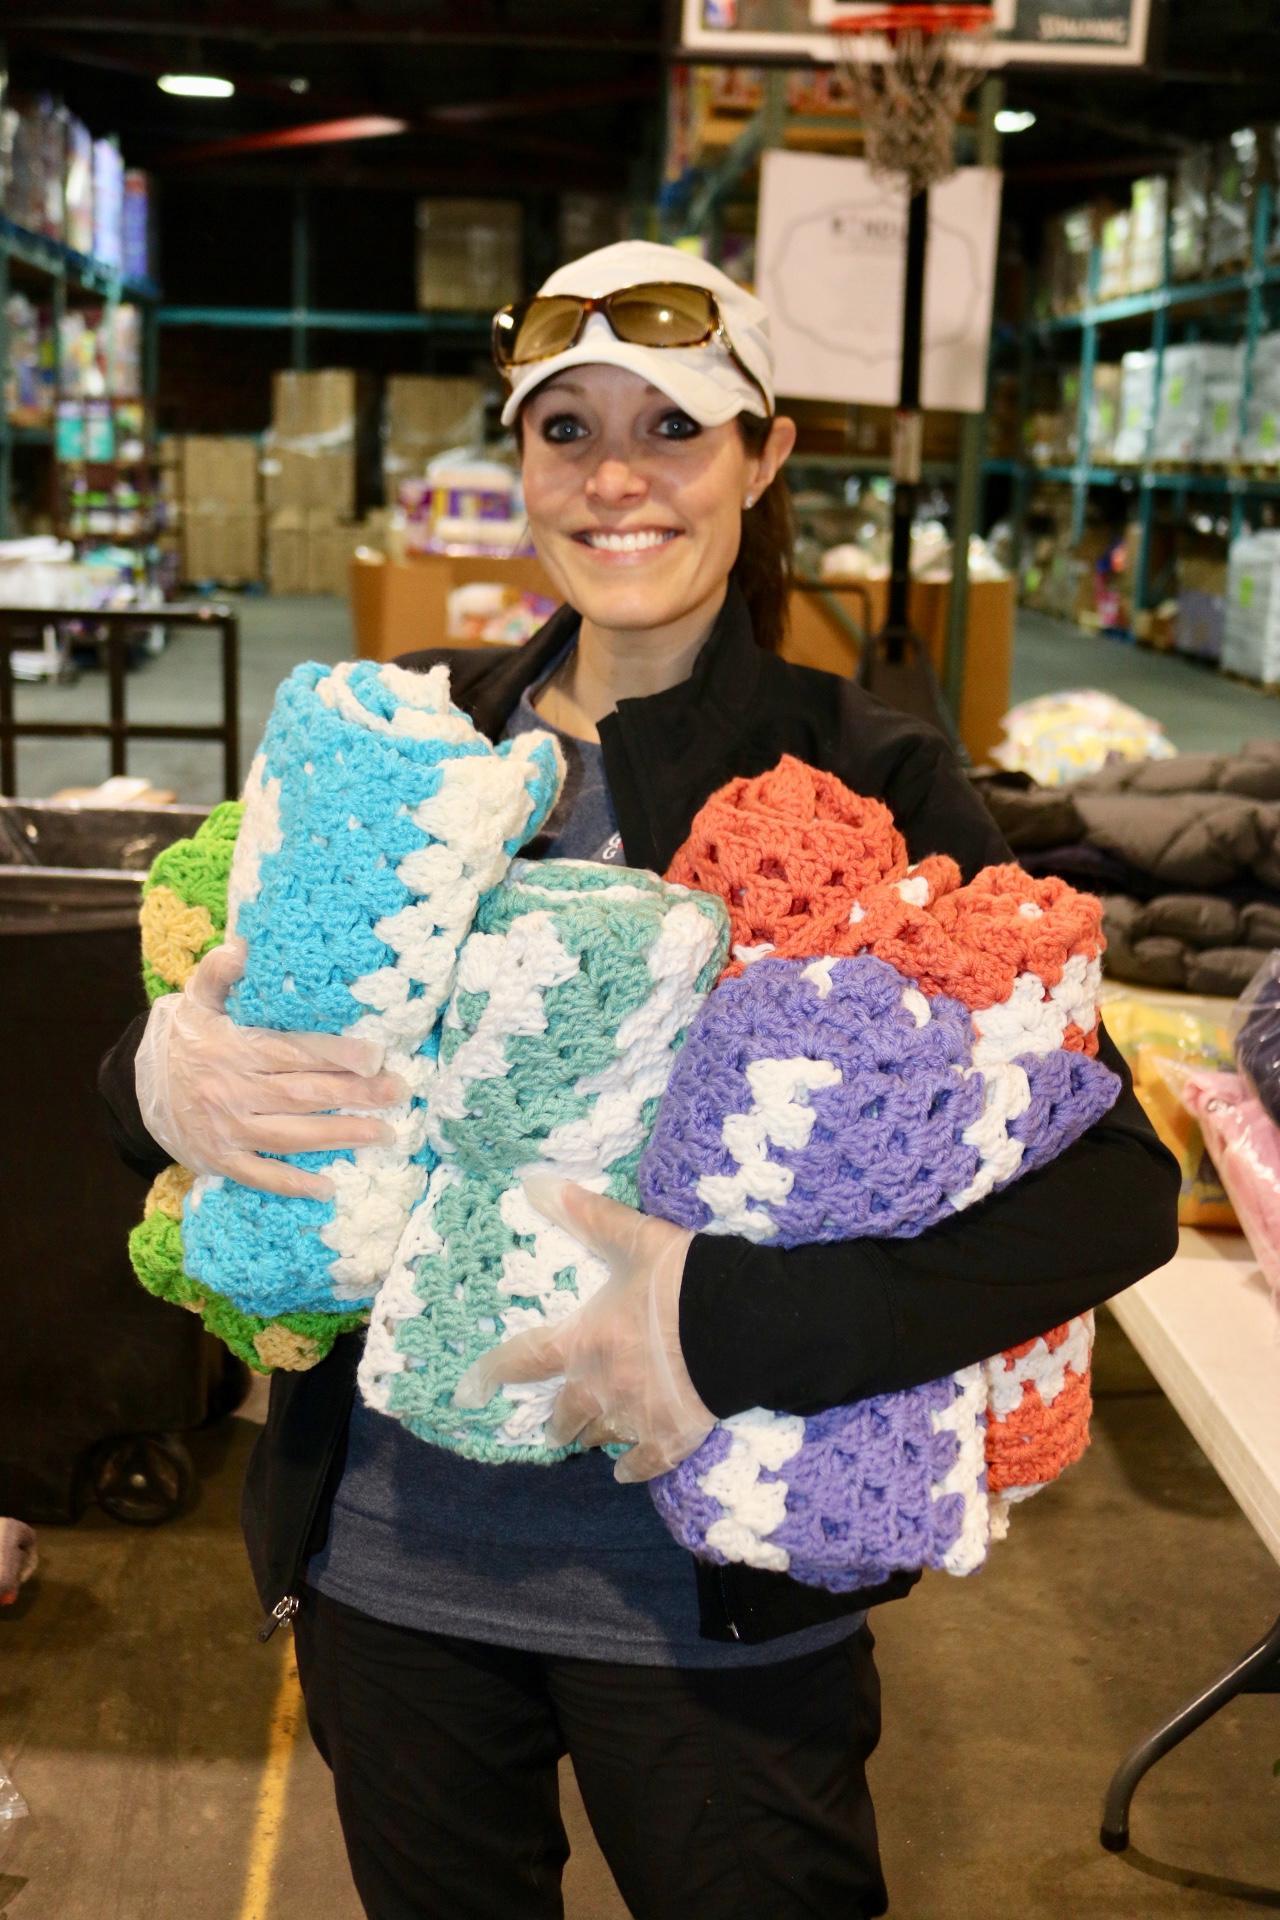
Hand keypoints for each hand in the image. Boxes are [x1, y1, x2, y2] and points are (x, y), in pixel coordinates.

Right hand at [133, 937, 408, 1199]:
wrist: (140, 1084)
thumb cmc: (188, 1034)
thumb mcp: (198, 997)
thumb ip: (221, 972)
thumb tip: (243, 946)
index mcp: (230, 1048)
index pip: (290, 1051)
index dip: (334, 1054)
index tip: (374, 1056)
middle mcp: (229, 1090)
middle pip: (301, 1094)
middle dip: (354, 1094)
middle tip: (397, 1091)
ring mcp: (225, 1129)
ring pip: (290, 1136)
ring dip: (339, 1135)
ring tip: (383, 1132)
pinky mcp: (220, 1159)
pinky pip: (260, 1174)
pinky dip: (292, 1183)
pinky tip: (327, 1186)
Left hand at [452, 1177, 714, 1483]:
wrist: (739, 1323)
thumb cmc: (680, 1280)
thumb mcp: (632, 1239)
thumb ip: (586, 1215)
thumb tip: (533, 1183)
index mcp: (584, 1342)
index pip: (525, 1361)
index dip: (492, 1374)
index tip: (467, 1392)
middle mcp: (600, 1387)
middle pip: (565, 1414)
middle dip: (558, 1420)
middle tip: (553, 1426)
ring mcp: (636, 1418)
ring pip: (600, 1438)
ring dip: (590, 1437)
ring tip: (587, 1440)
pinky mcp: (672, 1437)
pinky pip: (644, 1464)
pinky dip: (633, 1468)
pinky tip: (625, 1472)